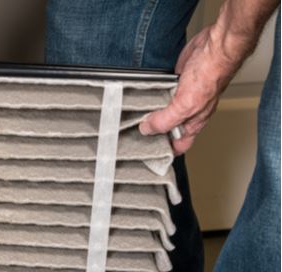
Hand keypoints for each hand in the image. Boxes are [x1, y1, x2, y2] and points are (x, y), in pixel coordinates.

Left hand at [139, 24, 251, 154]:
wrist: (214, 46)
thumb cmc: (210, 74)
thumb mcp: (185, 104)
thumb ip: (166, 120)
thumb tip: (147, 129)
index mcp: (192, 122)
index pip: (179, 145)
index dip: (166, 152)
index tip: (147, 153)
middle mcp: (186, 112)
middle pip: (166, 129)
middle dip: (151, 133)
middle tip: (131, 135)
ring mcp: (179, 97)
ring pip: (161, 111)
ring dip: (147, 114)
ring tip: (129, 118)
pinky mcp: (173, 83)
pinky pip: (158, 94)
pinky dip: (148, 97)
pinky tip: (137, 99)